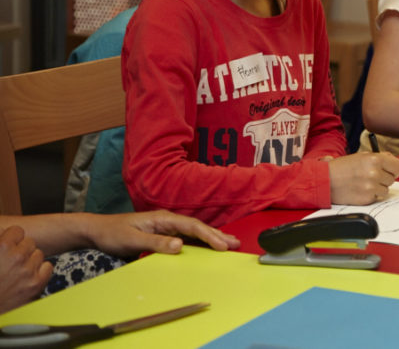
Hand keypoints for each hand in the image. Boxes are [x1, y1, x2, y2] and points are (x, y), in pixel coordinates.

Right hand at [0, 226, 51, 312]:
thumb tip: (4, 233)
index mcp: (2, 247)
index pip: (18, 231)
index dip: (13, 238)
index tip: (9, 244)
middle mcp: (17, 257)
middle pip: (30, 242)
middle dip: (21, 250)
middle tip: (11, 261)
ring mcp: (28, 270)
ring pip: (39, 254)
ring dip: (30, 260)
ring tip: (17, 271)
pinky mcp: (37, 284)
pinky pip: (47, 267)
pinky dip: (40, 271)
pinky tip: (28, 277)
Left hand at [83, 211, 240, 257]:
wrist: (97, 230)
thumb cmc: (113, 233)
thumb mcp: (132, 239)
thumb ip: (155, 242)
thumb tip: (180, 245)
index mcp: (163, 218)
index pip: (191, 226)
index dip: (208, 235)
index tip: (221, 246)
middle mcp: (168, 220)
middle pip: (198, 227)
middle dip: (217, 235)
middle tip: (236, 244)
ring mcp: (167, 226)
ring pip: (194, 232)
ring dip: (212, 237)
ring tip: (230, 243)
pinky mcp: (164, 234)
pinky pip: (187, 237)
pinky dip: (201, 241)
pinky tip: (209, 246)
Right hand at [328, 152, 398, 204]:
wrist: (326, 181)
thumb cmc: (343, 167)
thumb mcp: (362, 156)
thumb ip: (383, 158)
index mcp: (374, 159)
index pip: (397, 166)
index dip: (393, 168)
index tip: (390, 169)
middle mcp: (374, 173)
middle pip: (393, 178)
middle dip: (385, 177)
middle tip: (371, 176)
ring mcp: (371, 187)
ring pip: (386, 189)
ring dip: (379, 187)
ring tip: (365, 183)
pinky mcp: (367, 198)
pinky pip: (378, 197)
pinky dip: (372, 195)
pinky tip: (361, 190)